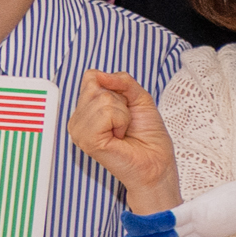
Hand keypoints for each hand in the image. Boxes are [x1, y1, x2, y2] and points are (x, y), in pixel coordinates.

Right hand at [69, 69, 177, 206]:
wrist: (157, 162)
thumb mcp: (138, 97)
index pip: (91, 77)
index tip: (125, 107)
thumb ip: (121, 80)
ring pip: (102, 98)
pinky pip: (105, 112)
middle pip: (95, 85)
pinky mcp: (86, 140)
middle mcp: (78, 119)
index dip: (115, 85)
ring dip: (123, 113)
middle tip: (125, 122)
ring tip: (123, 130)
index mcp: (87, 109)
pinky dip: (121, 121)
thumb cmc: (149, 135)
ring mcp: (79, 130)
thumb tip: (100, 74)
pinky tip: (119, 137)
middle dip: (121, 100)